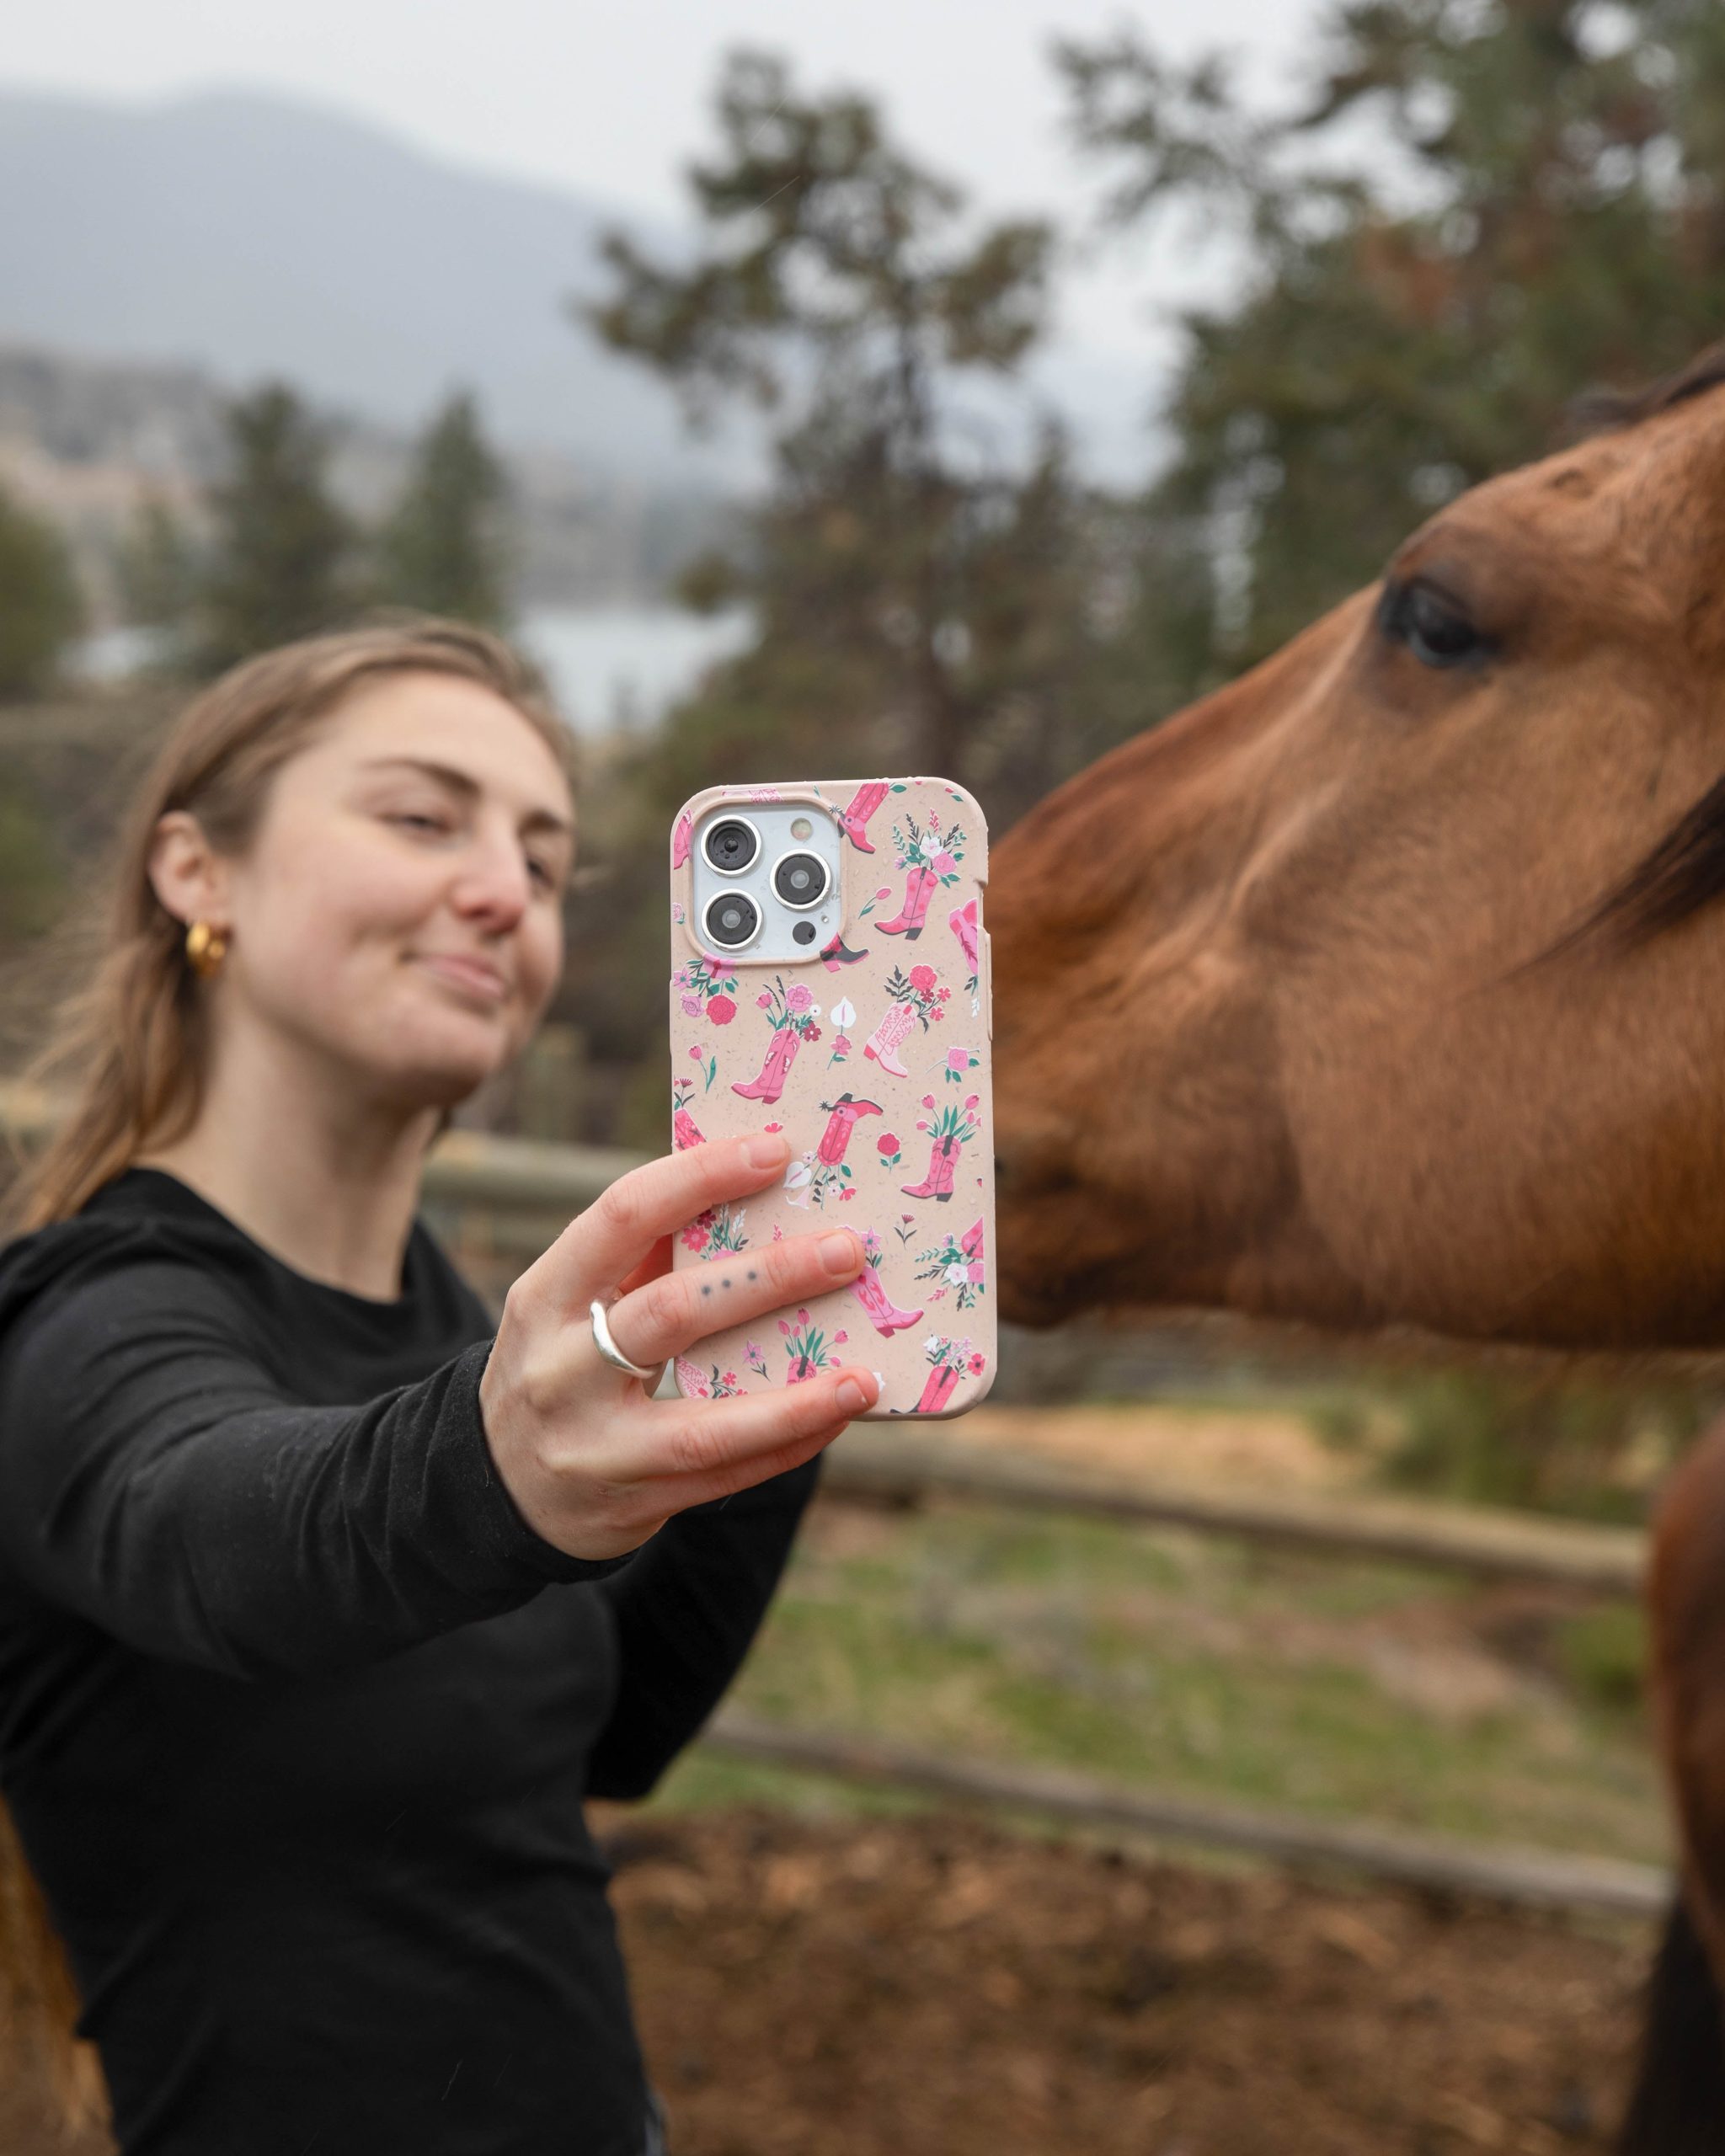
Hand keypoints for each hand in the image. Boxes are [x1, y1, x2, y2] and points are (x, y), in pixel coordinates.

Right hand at [478, 1129, 879, 1559]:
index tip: (776, 1151)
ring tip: (862, 1377)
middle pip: (671, 1312)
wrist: (496, 1490)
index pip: (622, 1217)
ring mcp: (595, 1446)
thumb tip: (749, 1188)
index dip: (699, 1178)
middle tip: (846, 1250)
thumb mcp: (570, 1304)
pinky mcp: (631, 1504)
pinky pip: (725, 1476)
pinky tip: (839, 1417)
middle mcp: (561, 1369)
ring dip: (795, 1400)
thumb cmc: (563, 1362)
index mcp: (545, 1295)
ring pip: (705, 1421)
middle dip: (767, 1278)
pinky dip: (787, 1445)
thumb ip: (642, 1254)